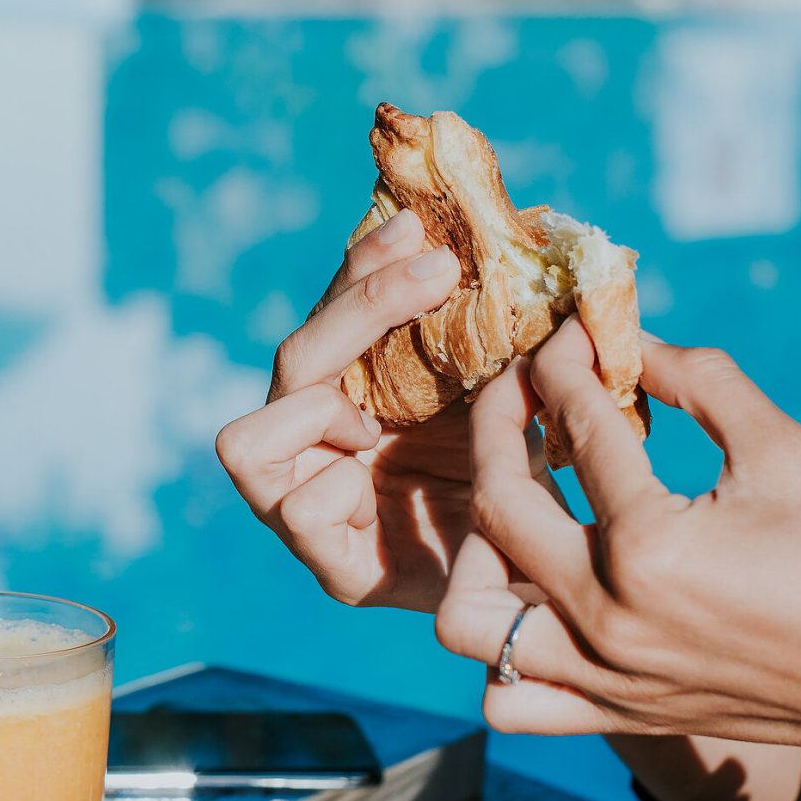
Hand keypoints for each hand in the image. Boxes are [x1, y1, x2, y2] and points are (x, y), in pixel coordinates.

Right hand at [216, 209, 488, 609]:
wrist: (553, 575)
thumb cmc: (520, 475)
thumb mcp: (503, 393)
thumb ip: (483, 334)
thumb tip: (484, 246)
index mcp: (351, 400)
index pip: (332, 316)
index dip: (364, 267)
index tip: (416, 225)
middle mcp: (320, 448)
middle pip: (295, 359)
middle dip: (361, 307)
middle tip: (442, 273)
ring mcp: (312, 509)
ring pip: (247, 440)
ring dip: (317, 408)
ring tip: (382, 416)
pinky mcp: (336, 569)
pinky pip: (297, 512)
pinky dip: (336, 490)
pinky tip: (379, 483)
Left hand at [437, 322, 800, 800]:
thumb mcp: (786, 449)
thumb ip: (701, 380)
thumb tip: (636, 338)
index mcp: (652, 548)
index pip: (579, 425)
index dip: (568, 360)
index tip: (570, 329)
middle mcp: (609, 621)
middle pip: (497, 506)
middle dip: (499, 423)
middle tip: (525, 388)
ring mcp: (607, 680)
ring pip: (470, 622)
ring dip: (475, 547)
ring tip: (521, 499)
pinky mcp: (620, 715)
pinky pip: (512, 700)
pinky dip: (501, 650)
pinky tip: (540, 591)